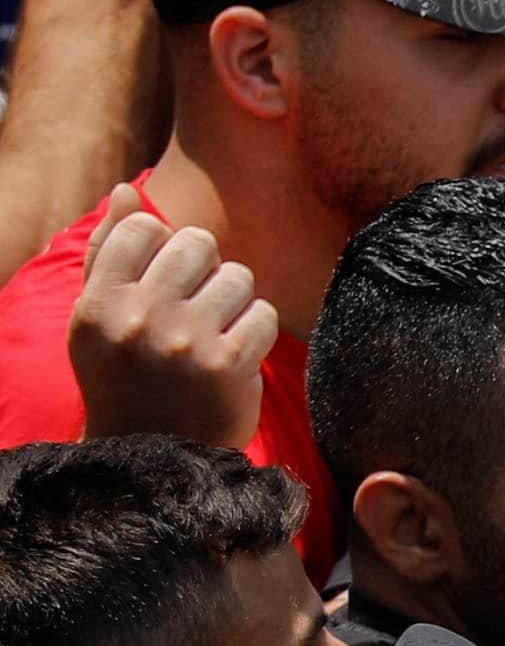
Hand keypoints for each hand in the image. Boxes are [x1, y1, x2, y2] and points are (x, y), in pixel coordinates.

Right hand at [58, 210, 276, 447]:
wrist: (154, 454)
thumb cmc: (125, 374)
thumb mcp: (99, 316)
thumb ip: (109, 251)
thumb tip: (127, 191)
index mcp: (98, 302)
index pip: (144, 227)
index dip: (165, 247)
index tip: (165, 281)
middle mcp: (137, 318)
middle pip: (199, 243)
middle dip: (206, 270)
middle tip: (195, 308)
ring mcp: (183, 342)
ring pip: (238, 277)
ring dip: (235, 303)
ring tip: (214, 333)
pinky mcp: (228, 365)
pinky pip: (264, 315)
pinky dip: (256, 333)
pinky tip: (235, 356)